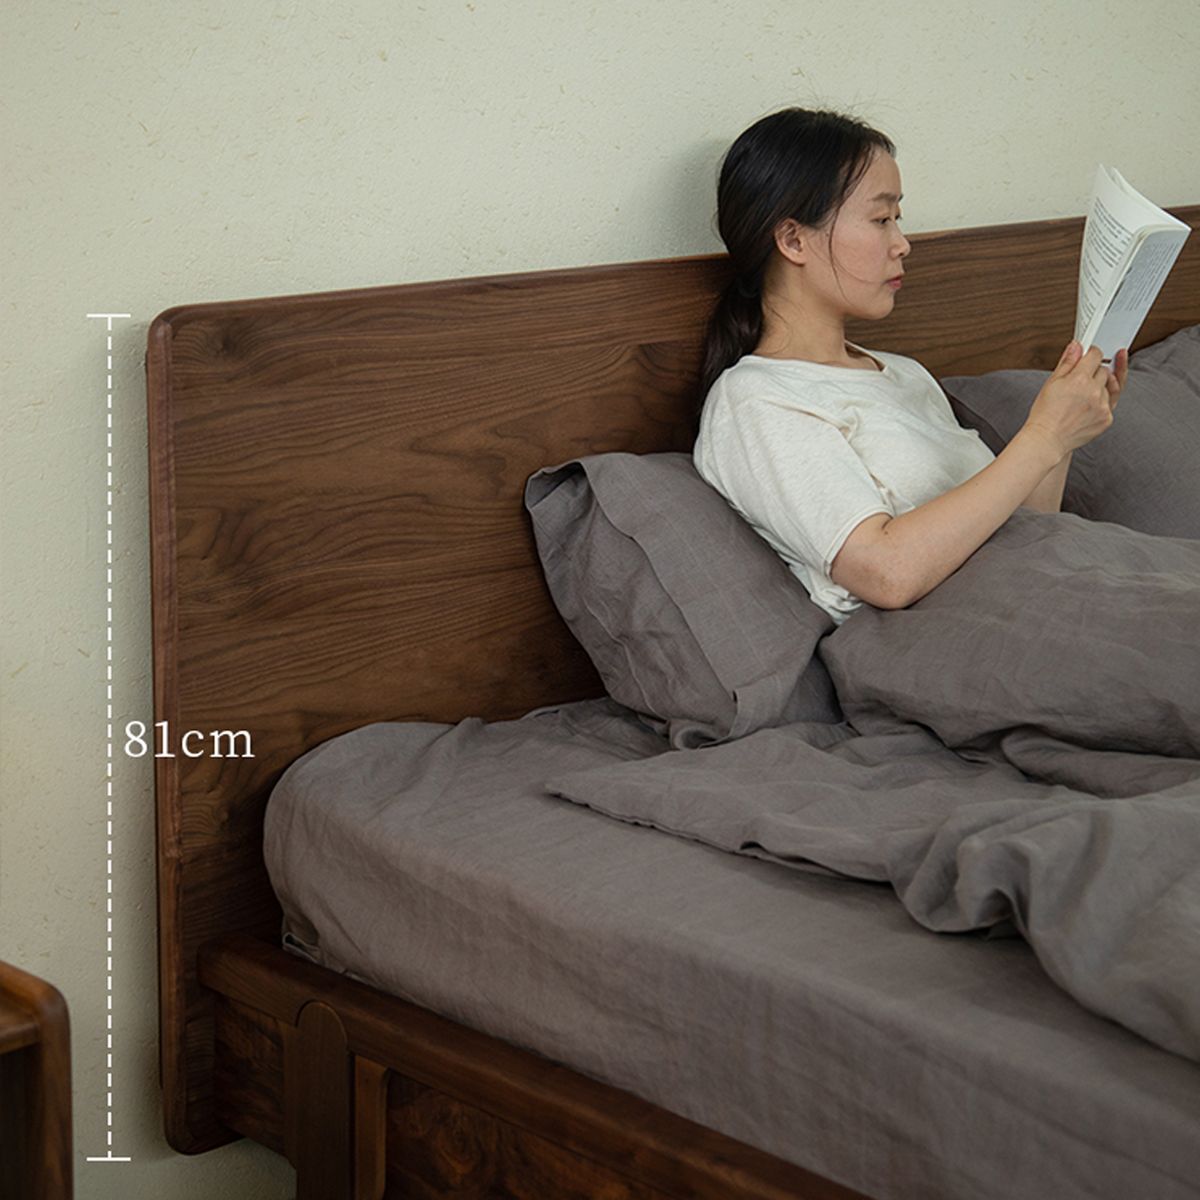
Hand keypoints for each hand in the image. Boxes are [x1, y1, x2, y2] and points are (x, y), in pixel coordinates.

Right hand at [1022, 341, 1124, 458]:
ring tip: (1081, 398)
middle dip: (1093, 373)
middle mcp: (1094, 391)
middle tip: (1078, 383)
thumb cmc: (1045, 414)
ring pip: (1108, 387)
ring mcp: (1102, 406)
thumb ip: (1067, 363)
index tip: (1088, 356)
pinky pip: (1110, 403)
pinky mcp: (1107, 418)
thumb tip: (1076, 346)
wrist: (1047, 440)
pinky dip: (1101, 403)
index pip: (1095, 355)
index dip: (1091, 354)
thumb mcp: (1051, 384)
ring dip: (1098, 388)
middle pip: (1104, 371)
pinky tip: (1085, 408)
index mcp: (1079, 379)